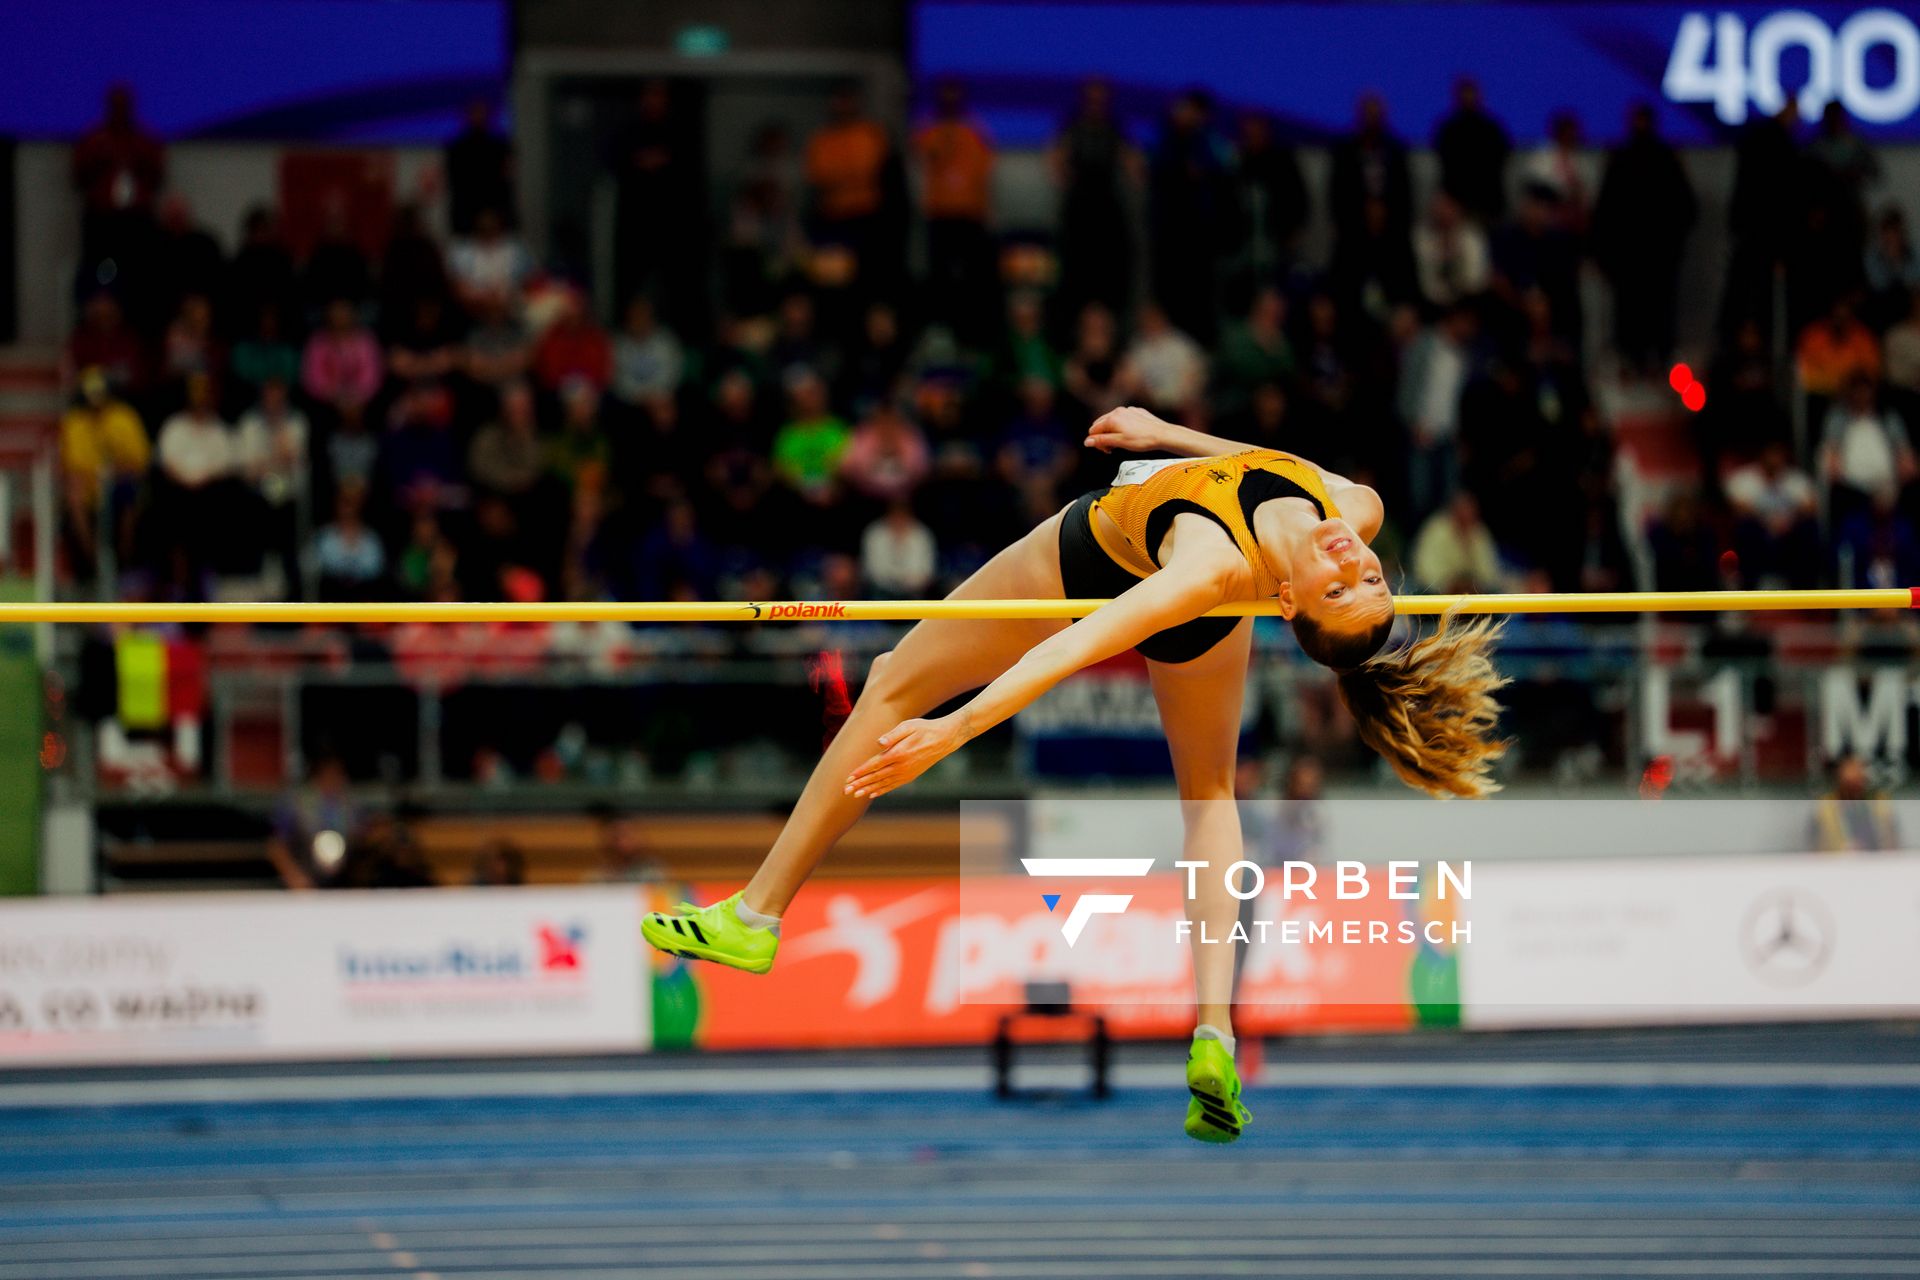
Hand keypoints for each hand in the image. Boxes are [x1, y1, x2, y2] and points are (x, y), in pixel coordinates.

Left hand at [844, 713, 972, 799]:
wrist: (944, 739)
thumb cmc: (924, 729)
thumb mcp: (908, 726)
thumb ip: (892, 735)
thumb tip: (879, 743)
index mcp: (898, 753)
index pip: (874, 765)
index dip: (860, 772)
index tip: (848, 778)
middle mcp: (901, 766)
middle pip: (876, 777)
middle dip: (859, 784)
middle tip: (845, 791)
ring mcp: (907, 773)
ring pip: (883, 783)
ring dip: (868, 789)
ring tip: (855, 795)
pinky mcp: (911, 776)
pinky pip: (893, 785)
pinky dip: (882, 790)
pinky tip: (873, 794)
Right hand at [1085, 405, 1171, 453]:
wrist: (1162, 434)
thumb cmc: (1141, 440)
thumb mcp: (1119, 442)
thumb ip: (1101, 440)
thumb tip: (1086, 442)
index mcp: (1111, 418)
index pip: (1093, 430)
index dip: (1096, 442)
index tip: (1106, 450)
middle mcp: (1117, 411)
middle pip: (1101, 424)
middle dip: (1103, 436)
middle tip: (1112, 448)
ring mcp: (1127, 410)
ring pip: (1112, 421)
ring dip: (1112, 432)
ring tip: (1122, 442)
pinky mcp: (1136, 411)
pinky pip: (1123, 419)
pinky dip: (1122, 427)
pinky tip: (1131, 435)